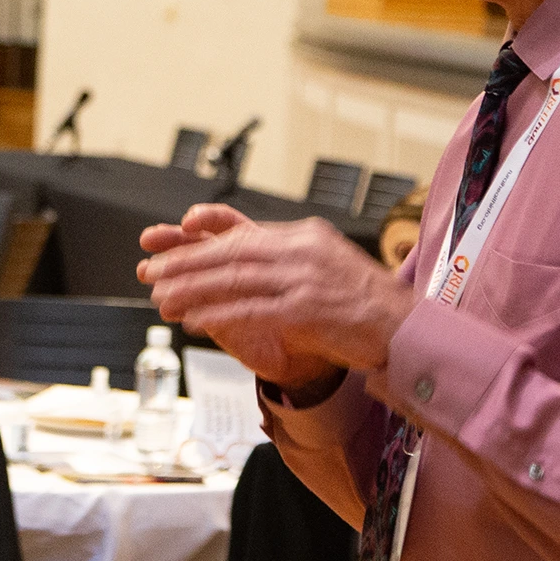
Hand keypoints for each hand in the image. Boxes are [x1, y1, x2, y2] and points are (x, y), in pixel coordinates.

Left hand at [138, 205, 416, 380]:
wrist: (406, 329)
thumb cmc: (369, 305)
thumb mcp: (328, 267)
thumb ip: (292, 260)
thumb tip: (252, 260)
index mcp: (305, 236)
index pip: (243, 232)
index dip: (203, 236)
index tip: (174, 238)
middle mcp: (302, 251)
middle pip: (230, 253)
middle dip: (186, 262)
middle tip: (152, 271)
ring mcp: (304, 279)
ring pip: (234, 280)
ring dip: (193, 290)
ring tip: (161, 298)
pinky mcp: (306, 309)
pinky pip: (251, 310)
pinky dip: (218, 315)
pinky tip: (195, 320)